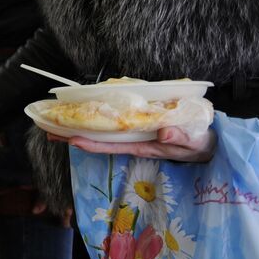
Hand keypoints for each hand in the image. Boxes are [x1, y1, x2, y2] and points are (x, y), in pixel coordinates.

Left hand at [51, 126, 215, 163]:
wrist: (211, 142)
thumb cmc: (202, 144)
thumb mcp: (195, 143)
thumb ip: (181, 139)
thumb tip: (163, 134)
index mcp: (144, 146)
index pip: (112, 146)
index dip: (92, 144)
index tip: (71, 140)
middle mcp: (134, 140)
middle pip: (100, 138)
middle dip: (75, 135)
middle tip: (47, 131)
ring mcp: (135, 133)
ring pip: (103, 130)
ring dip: (81, 126)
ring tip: (55, 123)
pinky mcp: (139, 124)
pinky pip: (115, 121)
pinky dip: (99, 116)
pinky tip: (84, 111)